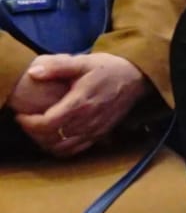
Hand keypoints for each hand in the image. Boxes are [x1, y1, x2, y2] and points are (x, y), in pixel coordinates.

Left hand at [15, 53, 148, 157]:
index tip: (21, 115)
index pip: (47, 124)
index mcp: (80, 103)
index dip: (29, 123)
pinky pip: (76, 150)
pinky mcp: (101, 134)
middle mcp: (88, 121)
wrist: (136, 77)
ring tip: (39, 131)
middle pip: (52, 139)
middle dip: (34, 133)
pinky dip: (61, 149)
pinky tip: (55, 138)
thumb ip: (57, 67)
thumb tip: (33, 72)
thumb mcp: (83, 62)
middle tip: (27, 122)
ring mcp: (95, 130)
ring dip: (46, 143)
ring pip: (63, 148)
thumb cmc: (108, 68)